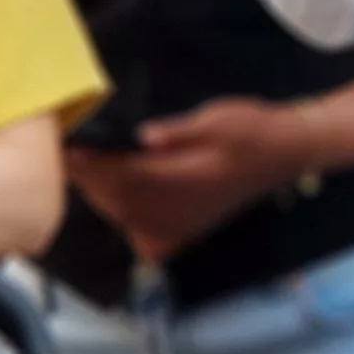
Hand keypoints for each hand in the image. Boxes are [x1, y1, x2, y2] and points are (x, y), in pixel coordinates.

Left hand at [64, 98, 324, 262]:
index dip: (90, 165)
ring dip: (100, 195)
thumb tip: (146, 136)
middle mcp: (180, 212)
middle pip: (115, 201)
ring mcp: (182, 227)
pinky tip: (119, 199)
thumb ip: (181, 130)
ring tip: (83, 169)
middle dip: (88, 177)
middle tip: (66, 152)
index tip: (67, 146)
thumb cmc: (253, 130)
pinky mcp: (184, 232)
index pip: (123, 177)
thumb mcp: (220, 117)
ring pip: (123, 217)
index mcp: (186, 181)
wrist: (286, 153)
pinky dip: (123, 220)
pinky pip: (140, 236)